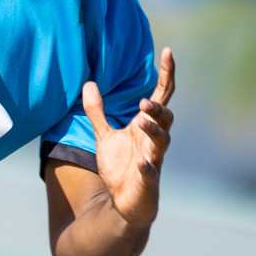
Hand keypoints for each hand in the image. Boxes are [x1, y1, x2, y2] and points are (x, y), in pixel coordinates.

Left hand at [81, 47, 175, 228]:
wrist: (123, 204)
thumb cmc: (120, 167)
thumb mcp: (103, 136)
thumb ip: (97, 111)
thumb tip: (88, 83)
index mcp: (145, 126)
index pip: (161, 96)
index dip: (166, 74)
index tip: (167, 51)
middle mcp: (153, 140)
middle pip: (166, 118)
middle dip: (158, 108)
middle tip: (143, 101)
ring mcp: (153, 160)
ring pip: (162, 141)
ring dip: (154, 130)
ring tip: (142, 120)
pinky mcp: (148, 181)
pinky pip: (151, 172)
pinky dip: (147, 167)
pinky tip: (140, 162)